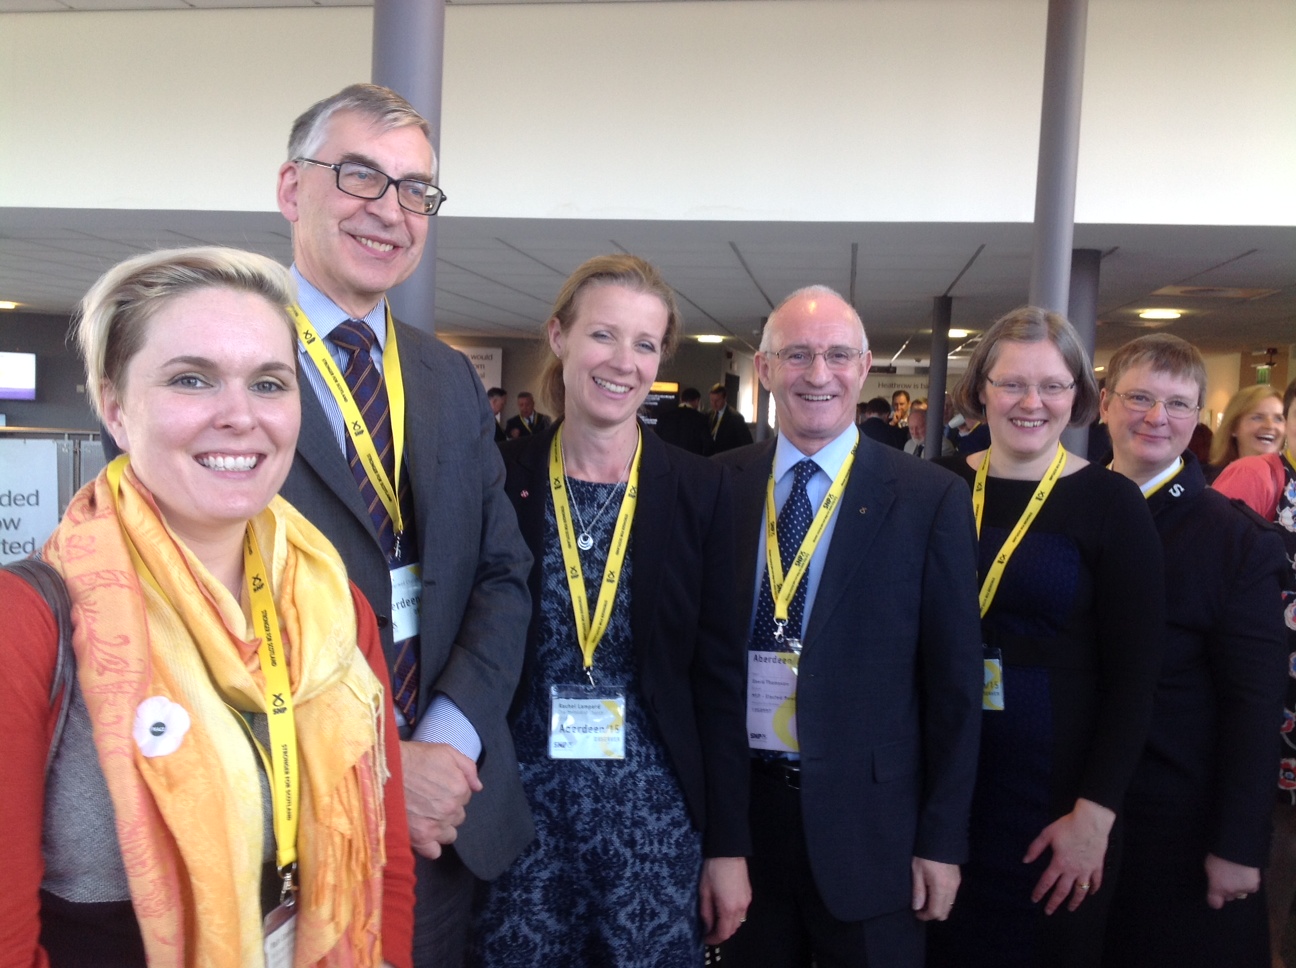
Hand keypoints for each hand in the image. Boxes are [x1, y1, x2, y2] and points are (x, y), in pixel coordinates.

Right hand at [400, 741, 482, 859]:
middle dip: (447, 810)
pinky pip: (434, 852)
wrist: (382, 771)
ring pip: (449, 834)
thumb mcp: (444, 751)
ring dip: (440, 827)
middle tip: (428, 801)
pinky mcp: (419, 838)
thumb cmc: (412, 758)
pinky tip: (421, 833)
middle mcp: (450, 809)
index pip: (464, 797)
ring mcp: (436, 825)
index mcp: (459, 789)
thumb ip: (467, 767)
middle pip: (458, 816)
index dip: (451, 792)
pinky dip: (430, 845)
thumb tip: (478, 787)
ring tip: (423, 816)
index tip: (436, 788)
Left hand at [699, 856, 750, 944]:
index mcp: (728, 908)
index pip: (723, 933)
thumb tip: (707, 926)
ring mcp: (746, 901)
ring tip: (715, 920)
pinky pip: (742, 912)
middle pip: (732, 930)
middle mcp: (740, 907)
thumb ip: (706, 912)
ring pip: (738, 922)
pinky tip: (724, 910)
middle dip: (721, 933)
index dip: (714, 939)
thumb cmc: (714, 869)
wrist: (729, 851)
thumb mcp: (704, 891)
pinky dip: (733, 916)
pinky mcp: (748, 895)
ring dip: (728, 925)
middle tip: (709, 931)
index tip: (706, 939)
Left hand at [911, 857, 959, 920]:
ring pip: (949, 906)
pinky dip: (943, 900)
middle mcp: (952, 889)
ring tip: (926, 899)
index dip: (925, 916)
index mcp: (941, 888)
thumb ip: (918, 891)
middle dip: (932, 914)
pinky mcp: (958, 880)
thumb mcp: (917, 871)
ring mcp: (957, 885)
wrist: (941, 838)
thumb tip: (917, 908)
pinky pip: (952, 898)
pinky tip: (934, 892)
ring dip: (938, 907)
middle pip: (945, 912)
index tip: (916, 913)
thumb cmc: (925, 855)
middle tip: (921, 907)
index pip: (936, 911)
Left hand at [1024, 798, 1114, 914]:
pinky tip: (1090, 893)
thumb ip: (1035, 848)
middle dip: (1054, 903)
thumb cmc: (1067, 826)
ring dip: (1075, 901)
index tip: (1034, 900)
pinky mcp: (1097, 866)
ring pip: (1080, 891)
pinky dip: (1093, 889)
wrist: (1090, 821)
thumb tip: (1025, 860)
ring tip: (1071, 909)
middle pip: (1062, 891)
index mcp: (1059, 863)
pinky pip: (1096, 882)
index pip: (1046, 882)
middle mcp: (1072, 870)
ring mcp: (1086, 870)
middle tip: (1049, 911)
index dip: (1039, 892)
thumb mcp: (1047, 834)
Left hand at [1204, 853, 1260, 909]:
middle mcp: (1230, 892)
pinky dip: (1249, 883)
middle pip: (1229, 896)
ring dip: (1239, 886)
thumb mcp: (1209, 865)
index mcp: (1217, 887)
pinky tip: (1246, 873)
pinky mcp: (1254, 886)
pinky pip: (1250, 888)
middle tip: (1227, 877)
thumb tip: (1214, 883)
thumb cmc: (1220, 853)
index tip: (1214, 896)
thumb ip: (1212, 878)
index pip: (1215, 903)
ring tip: (1237, 872)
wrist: (1238, 847)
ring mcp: (1243, 890)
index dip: (1215, 900)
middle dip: (1228, 890)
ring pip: (1240, 893)